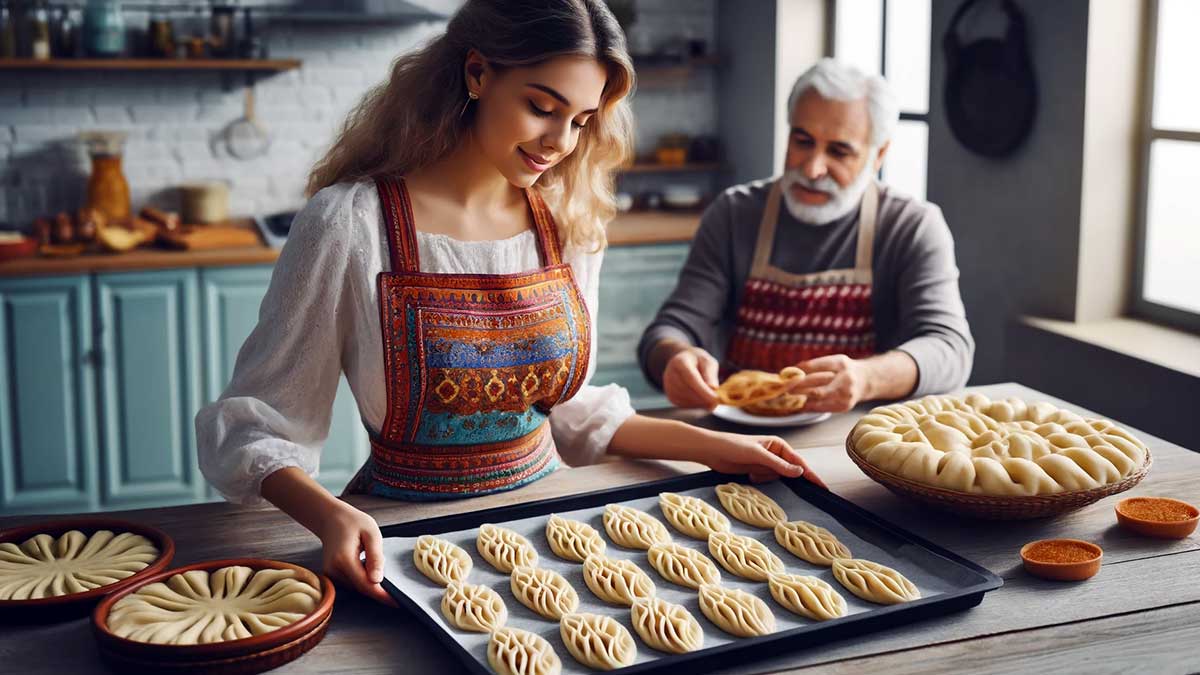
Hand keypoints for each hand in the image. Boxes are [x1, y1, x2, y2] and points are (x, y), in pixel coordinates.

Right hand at [314, 501, 395, 606]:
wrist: (331, 518)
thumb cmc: (353, 522)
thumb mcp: (371, 533)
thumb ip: (375, 557)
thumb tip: (377, 580)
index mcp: (344, 559)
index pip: (366, 585)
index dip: (382, 595)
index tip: (397, 602)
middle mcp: (334, 570)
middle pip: (361, 588)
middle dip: (379, 591)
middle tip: (397, 591)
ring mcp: (330, 573)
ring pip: (356, 587)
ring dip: (370, 583)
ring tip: (375, 564)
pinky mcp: (330, 575)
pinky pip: (351, 583)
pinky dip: (362, 579)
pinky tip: (366, 566)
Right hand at [661, 346, 719, 409]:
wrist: (684, 361)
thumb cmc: (699, 361)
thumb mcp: (708, 362)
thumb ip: (711, 374)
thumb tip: (713, 388)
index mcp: (680, 361)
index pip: (691, 378)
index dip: (703, 390)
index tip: (715, 399)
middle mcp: (670, 374)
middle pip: (687, 390)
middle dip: (703, 398)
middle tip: (716, 402)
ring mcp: (668, 386)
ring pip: (685, 400)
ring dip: (700, 403)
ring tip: (710, 400)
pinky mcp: (670, 396)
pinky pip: (683, 405)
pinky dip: (695, 406)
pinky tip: (702, 401)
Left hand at [694, 431, 826, 487]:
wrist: (712, 451)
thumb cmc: (733, 447)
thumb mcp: (757, 455)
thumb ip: (779, 465)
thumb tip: (800, 472)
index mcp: (779, 445)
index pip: (800, 463)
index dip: (812, 475)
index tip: (823, 488)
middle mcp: (775, 453)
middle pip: (789, 471)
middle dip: (784, 477)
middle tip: (777, 481)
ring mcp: (766, 463)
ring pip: (777, 478)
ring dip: (766, 478)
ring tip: (751, 471)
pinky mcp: (756, 470)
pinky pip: (766, 480)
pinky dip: (760, 480)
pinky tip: (749, 475)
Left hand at [792, 354, 871, 412]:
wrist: (866, 381)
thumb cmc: (844, 370)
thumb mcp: (833, 361)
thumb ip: (816, 365)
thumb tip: (792, 371)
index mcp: (841, 363)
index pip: (816, 365)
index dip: (800, 370)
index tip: (788, 373)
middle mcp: (846, 379)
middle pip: (816, 383)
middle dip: (798, 386)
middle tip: (785, 387)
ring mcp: (846, 394)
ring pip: (818, 397)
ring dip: (801, 397)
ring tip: (789, 396)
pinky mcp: (844, 407)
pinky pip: (822, 407)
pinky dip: (809, 405)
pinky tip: (800, 404)